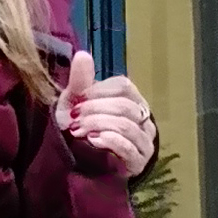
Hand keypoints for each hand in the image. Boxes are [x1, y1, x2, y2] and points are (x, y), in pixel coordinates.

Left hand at [55, 51, 155, 177]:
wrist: (78, 163)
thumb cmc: (80, 128)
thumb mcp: (75, 103)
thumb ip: (80, 80)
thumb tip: (82, 54)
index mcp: (131, 99)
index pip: (123, 87)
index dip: (98, 93)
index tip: (76, 101)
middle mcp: (143, 118)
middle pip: (125, 106)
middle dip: (95, 111)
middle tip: (73, 119)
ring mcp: (144, 140)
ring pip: (126, 125)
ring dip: (98, 125)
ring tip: (78, 130)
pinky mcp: (138, 161)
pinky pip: (128, 147)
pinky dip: (109, 141)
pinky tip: (93, 141)